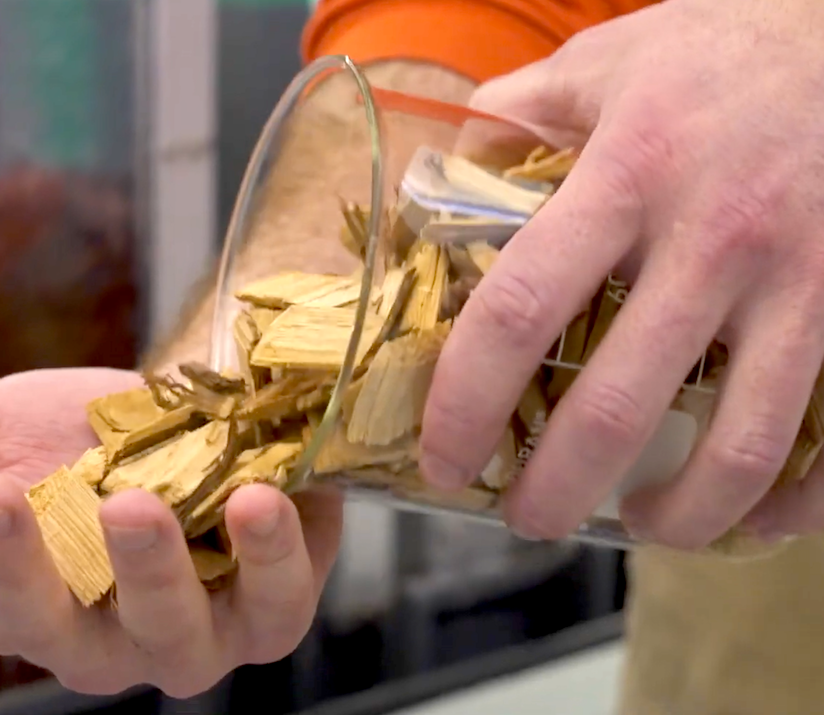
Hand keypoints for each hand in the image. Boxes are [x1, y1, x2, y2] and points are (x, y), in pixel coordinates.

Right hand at [0, 368, 342, 696]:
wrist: (200, 406)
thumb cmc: (79, 434)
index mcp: (11, 594)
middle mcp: (93, 634)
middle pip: (44, 628)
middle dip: (15, 567)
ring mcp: (187, 628)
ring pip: (164, 636)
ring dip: (146, 573)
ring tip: (130, 504)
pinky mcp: (272, 600)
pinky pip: (278, 604)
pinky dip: (270, 560)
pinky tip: (251, 501)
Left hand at [417, 0, 823, 548]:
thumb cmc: (729, 48)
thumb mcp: (611, 60)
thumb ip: (523, 113)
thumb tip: (450, 160)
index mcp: (629, 175)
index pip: (521, 311)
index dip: (469, 400)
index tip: (445, 456)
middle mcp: (714, 237)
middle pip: (618, 405)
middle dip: (558, 488)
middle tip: (527, 518)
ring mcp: (803, 278)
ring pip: (740, 441)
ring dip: (679, 514)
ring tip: (639, 524)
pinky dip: (794, 496)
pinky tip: (749, 516)